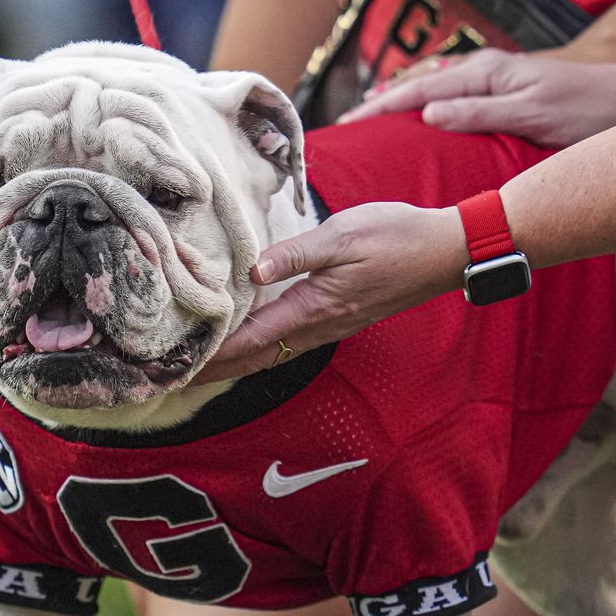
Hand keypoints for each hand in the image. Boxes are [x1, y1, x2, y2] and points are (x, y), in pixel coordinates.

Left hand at [194, 202, 467, 382]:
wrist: (442, 253)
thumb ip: (295, 253)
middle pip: (255, 358)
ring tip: (198, 366)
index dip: (212, 355)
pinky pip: (286, 343)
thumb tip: (253, 271)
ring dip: (234, 363)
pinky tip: (246, 342)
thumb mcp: (343, 235)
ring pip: (269, 354)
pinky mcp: (336, 318)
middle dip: (214, 370)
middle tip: (173, 379)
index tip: (177, 367)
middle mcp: (317, 326)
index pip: (250, 340)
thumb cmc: (395, 238)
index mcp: (313, 308)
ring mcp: (328, 326)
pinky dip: (258, 349)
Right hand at [339, 48, 615, 149]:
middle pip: (417, 89)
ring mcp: (489, 83)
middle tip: (344, 133)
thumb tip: (429, 115)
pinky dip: (423, 112)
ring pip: (430, 95)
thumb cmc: (583, 110)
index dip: (380, 109)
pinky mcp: (498, 97)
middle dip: (379, 108)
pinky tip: (412, 125)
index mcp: (484, 73)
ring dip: (398, 110)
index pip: (418, 90)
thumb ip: (479, 113)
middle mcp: (482, 74)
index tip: (349, 127)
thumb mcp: (530, 114)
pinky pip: (448, 103)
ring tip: (367, 131)